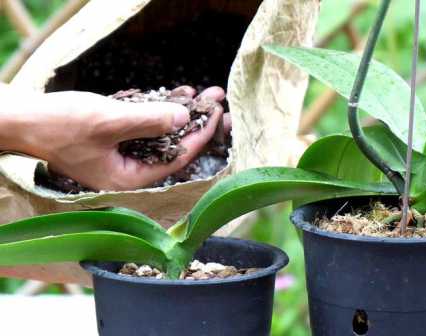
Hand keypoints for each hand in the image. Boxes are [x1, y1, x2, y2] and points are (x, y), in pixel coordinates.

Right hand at [0, 86, 228, 190]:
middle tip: (219, 101)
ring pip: (163, 134)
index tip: (218, 113)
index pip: (177, 157)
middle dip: (198, 122)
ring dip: (183, 112)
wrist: (20, 119)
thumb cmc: (58, 124)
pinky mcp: (115, 140)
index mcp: (129, 178)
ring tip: (206, 93)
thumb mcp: (108, 121)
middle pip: (175, 147)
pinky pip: (147, 126)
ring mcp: (122, 156)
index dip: (201, 134)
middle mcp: (130, 172)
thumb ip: (148, 121)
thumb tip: (183, 117)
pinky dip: (162, 110)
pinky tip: (178, 94)